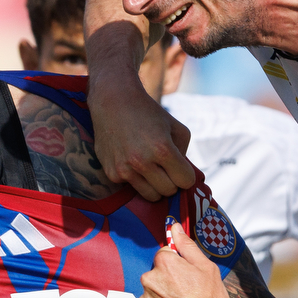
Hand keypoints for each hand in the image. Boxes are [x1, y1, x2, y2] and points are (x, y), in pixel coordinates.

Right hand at [85, 30, 194, 199]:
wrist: (113, 102)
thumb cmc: (149, 113)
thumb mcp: (176, 127)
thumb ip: (184, 153)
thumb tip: (185, 178)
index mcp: (162, 149)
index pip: (185, 181)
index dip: (186, 175)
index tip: (181, 168)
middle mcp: (142, 162)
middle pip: (169, 191)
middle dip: (172, 182)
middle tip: (166, 169)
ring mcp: (125, 170)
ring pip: (152, 196)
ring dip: (156, 185)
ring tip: (152, 169)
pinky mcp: (112, 173)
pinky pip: (133, 188)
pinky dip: (137, 179)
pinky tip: (132, 162)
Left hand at [137, 221, 233, 297]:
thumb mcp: (206, 267)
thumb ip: (187, 246)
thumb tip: (174, 227)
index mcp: (164, 263)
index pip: (164, 256)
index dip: (177, 267)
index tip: (187, 278)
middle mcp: (149, 279)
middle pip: (155, 276)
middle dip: (167, 284)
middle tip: (185, 296)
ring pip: (151, 296)